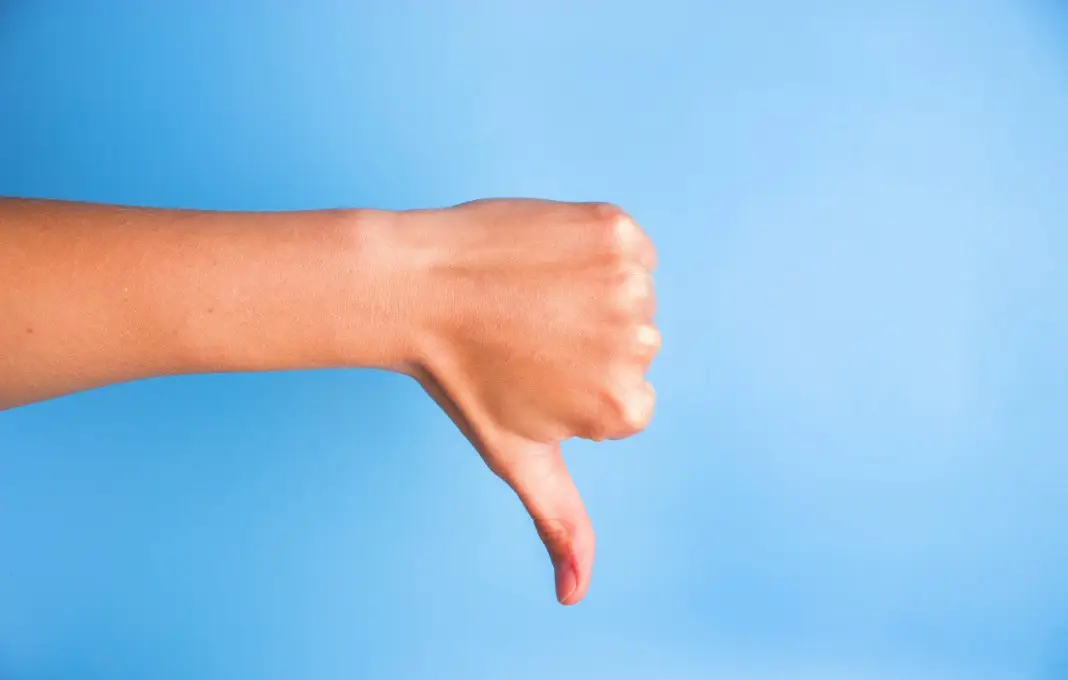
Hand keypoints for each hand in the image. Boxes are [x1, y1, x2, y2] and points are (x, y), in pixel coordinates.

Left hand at [402, 199, 659, 604]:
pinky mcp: (615, 227)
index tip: (529, 372)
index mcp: (623, 406)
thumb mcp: (517, 456)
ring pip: (631, 295)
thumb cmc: (462, 376)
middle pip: (633, 346)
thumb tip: (574, 597)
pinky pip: (628, 246)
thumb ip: (561, 521)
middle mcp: (639, 342)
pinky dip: (595, 248)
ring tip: (530, 297)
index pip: (626, 399)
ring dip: (590, 293)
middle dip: (587, 341)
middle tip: (524, 332)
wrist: (412, 287)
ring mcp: (629, 281)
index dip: (575, 386)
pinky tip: (545, 260)